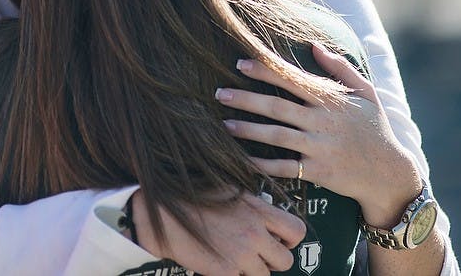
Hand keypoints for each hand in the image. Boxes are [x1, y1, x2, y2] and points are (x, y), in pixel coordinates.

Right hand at [132, 188, 304, 275]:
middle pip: (285, 261)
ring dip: (252, 272)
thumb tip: (267, 220)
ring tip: (234, 261)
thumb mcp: (232, 193)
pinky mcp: (225, 272)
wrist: (163, 213)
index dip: (289, 241)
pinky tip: (218, 266)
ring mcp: (241, 254)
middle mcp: (255, 233)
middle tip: (255, 257)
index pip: (297, 232)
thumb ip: (255, 209)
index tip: (277, 242)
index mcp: (260, 211)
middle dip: (271, 262)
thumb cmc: (195, 198)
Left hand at [217, 45, 422, 226]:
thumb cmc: (376, 128)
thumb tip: (314, 45)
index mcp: (332, 99)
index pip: (292, 79)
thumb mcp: (366, 92)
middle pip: (277, 107)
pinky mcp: (318, 172)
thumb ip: (340, 68)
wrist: (389, 172)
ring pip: (276, 136)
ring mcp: (320, 148)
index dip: (265, 70)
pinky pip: (284, 168)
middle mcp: (323, 121)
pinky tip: (242, 159)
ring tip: (224, 124)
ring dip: (248, 130)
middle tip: (220, 93)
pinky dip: (262, 164)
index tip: (240, 63)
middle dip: (246, 99)